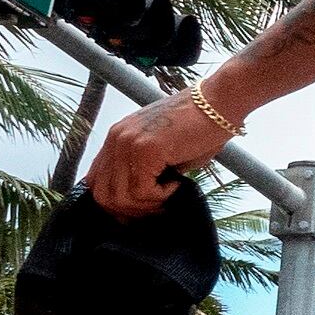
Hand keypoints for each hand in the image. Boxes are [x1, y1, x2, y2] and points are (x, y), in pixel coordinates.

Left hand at [87, 93, 230, 214]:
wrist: (219, 103)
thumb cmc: (199, 126)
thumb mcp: (161, 150)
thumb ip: (143, 170)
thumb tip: (139, 201)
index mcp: (117, 137)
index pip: (96, 182)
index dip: (115, 204)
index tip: (140, 211)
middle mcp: (116, 138)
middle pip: (103, 195)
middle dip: (130, 211)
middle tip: (156, 207)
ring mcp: (128, 142)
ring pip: (121, 198)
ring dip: (148, 205)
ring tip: (169, 192)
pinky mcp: (145, 149)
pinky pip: (142, 191)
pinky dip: (161, 196)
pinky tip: (177, 182)